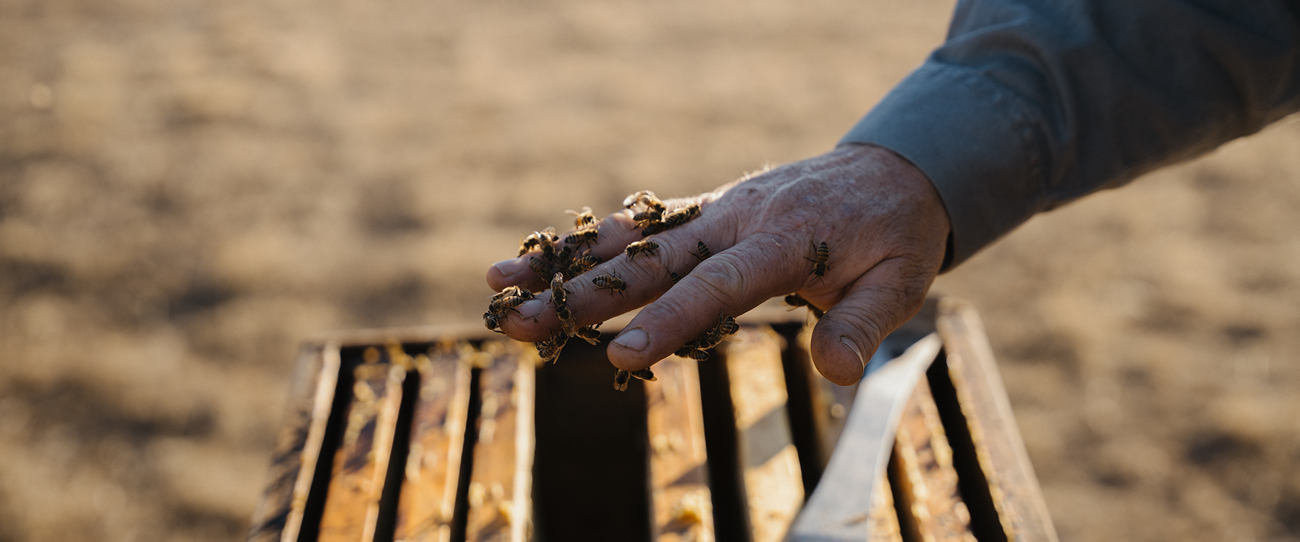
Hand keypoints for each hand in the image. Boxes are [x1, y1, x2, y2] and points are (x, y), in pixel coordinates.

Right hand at [485, 143, 949, 384]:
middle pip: (650, 262)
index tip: (619, 357)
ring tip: (499, 282)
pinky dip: (598, 241)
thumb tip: (837, 372)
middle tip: (517, 320)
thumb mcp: (900, 284)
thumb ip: (863, 324)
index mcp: (783, 243)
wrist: (892, 171)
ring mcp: (718, 211)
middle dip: (582, 296)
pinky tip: (548, 256)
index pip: (716, 287)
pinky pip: (647, 225)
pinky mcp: (709, 210)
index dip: (668, 323)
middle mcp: (737, 220)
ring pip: (633, 239)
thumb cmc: (895, 238)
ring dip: (567, 263)